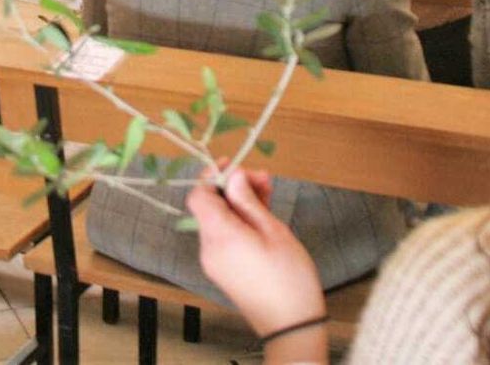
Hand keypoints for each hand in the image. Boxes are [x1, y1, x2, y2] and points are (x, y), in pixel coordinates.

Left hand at [187, 171, 325, 343]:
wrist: (291, 325)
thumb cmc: (289, 278)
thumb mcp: (273, 231)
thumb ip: (249, 201)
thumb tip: (234, 176)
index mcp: (219, 236)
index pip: (199, 195)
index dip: (214, 175)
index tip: (236, 164)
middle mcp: (209, 249)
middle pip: (211, 206)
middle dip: (234, 187)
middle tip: (264, 179)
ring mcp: (215, 262)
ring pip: (219, 221)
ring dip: (239, 204)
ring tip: (268, 194)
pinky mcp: (224, 270)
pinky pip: (224, 237)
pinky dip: (239, 222)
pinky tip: (262, 215)